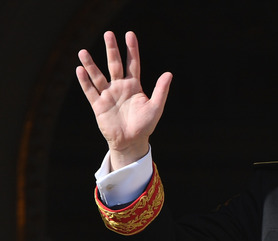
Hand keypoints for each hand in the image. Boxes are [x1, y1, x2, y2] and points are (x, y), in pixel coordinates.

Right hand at [76, 31, 171, 169]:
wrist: (131, 141)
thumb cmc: (145, 125)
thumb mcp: (156, 107)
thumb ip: (161, 90)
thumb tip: (169, 73)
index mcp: (134, 86)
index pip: (133, 64)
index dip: (131, 49)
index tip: (129, 34)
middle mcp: (120, 87)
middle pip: (115, 65)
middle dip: (112, 50)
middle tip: (108, 34)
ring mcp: (108, 95)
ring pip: (98, 76)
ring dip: (91, 64)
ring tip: (83, 52)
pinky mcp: (98, 105)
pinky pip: (90, 91)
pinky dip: (85, 81)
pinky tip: (80, 70)